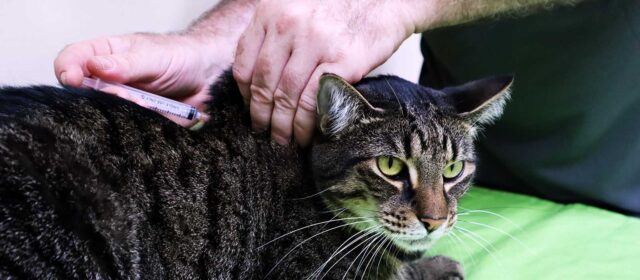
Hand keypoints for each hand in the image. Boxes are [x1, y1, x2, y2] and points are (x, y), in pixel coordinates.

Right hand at [54, 33, 233, 126]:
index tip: (74, 80)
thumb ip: (126, 65)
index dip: (67, 71)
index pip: (71, 61)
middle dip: (101, 98)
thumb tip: (96, 68)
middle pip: (83, 95)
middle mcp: (106, 80)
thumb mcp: (153, 56)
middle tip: (126, 96)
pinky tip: (154, 117)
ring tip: (147, 104)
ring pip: (104, 116)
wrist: (208, 76)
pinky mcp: (135, 122)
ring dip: (123, 114)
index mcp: (103, 55)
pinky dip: (137, 129)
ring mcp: (120, 102)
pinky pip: (127, 132)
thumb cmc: (179, 56)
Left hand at [232, 0, 415, 145]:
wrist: (384, 1)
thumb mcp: (296, 10)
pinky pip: (314, 101)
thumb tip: (257, 79)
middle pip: (263, 82)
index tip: (251, 108)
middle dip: (261, 114)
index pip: (244, 63)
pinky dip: (306, 124)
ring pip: (286, 95)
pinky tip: (306, 134)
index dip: (245, 94)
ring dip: (282, 124)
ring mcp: (316, 43)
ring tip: (283, 139)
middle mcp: (289, 25)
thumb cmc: (340, 9)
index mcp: (272, 12)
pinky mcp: (343, 61)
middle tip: (263, 131)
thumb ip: (274, 35)